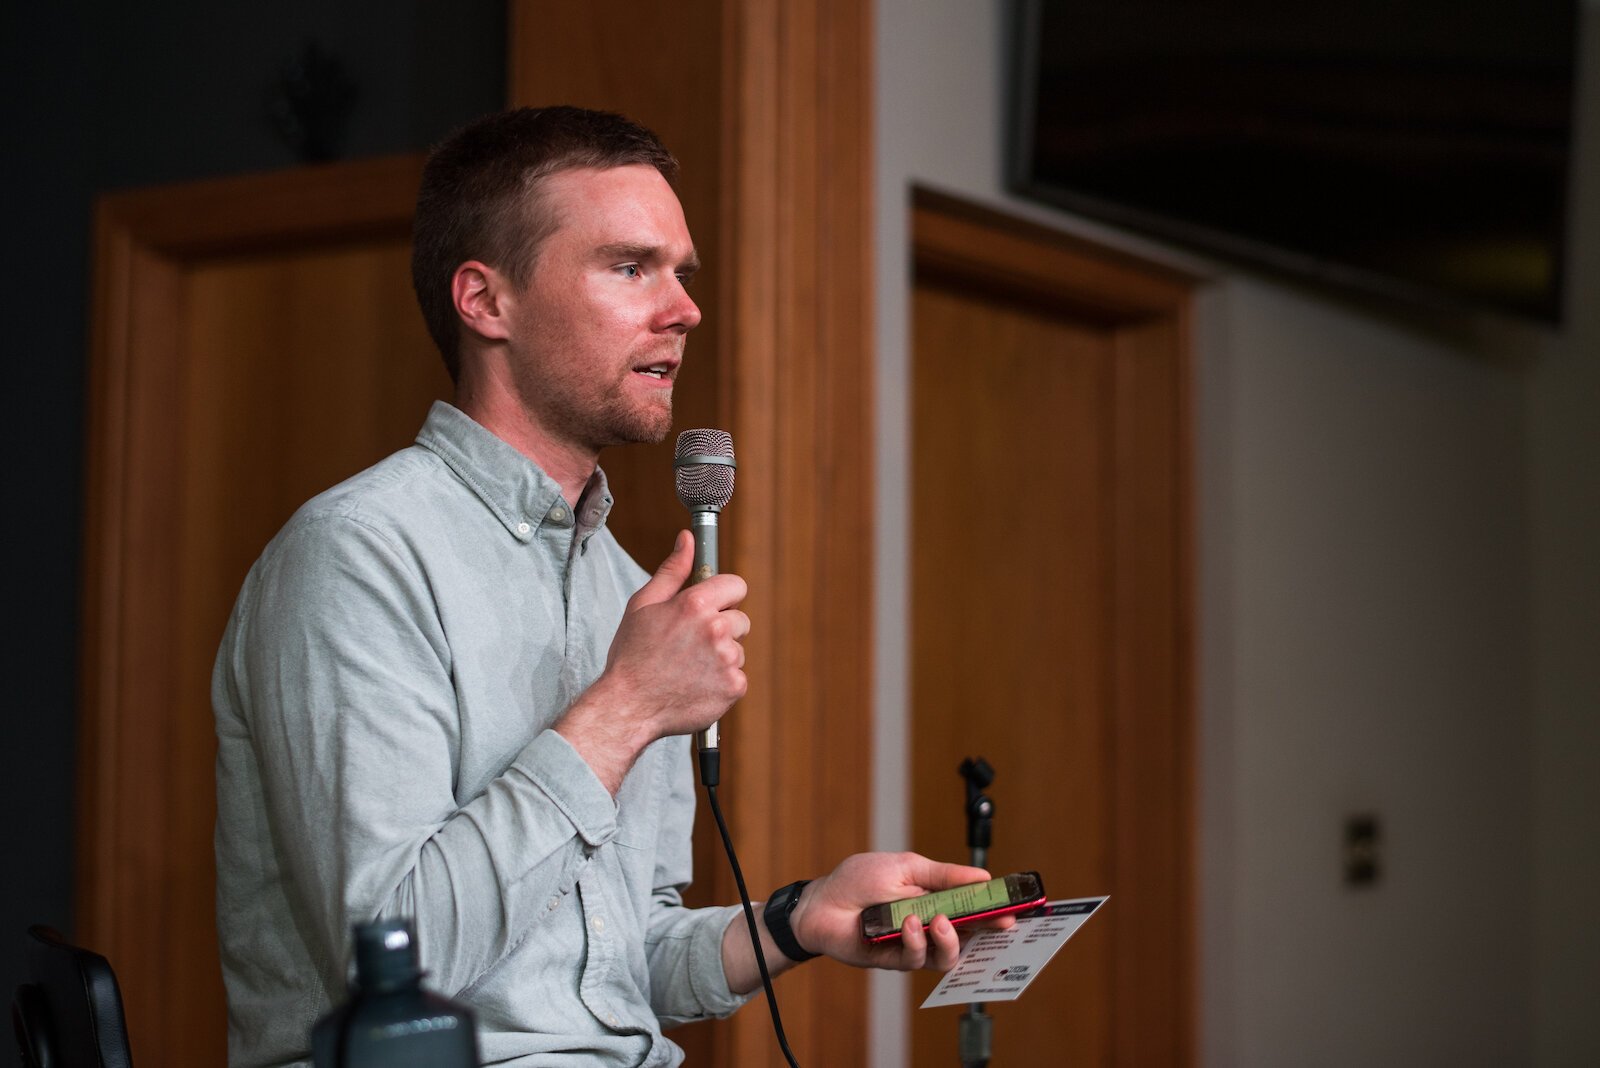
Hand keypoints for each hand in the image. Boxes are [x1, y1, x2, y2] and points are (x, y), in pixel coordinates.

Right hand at [557, 531, 748, 791]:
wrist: (627, 706)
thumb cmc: (632, 654)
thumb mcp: (644, 605)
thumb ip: (673, 570)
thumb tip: (688, 538)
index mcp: (696, 604)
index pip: (736, 585)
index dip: (724, 596)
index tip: (712, 607)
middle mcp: (716, 629)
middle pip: (740, 620)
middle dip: (721, 630)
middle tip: (690, 646)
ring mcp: (728, 660)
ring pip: (738, 651)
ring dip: (720, 658)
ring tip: (688, 669)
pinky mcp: (734, 687)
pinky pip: (738, 678)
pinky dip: (722, 684)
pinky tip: (696, 686)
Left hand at [791, 853, 1012, 971]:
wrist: (821, 901)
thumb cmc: (860, 879)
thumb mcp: (907, 866)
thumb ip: (944, 876)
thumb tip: (983, 875)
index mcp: (936, 900)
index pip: (973, 908)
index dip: (995, 911)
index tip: (1015, 909)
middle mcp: (929, 926)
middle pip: (968, 935)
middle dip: (986, 930)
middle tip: (996, 922)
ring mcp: (913, 945)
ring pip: (947, 956)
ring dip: (948, 939)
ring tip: (938, 920)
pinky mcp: (894, 960)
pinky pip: (915, 959)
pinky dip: (916, 941)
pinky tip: (908, 925)